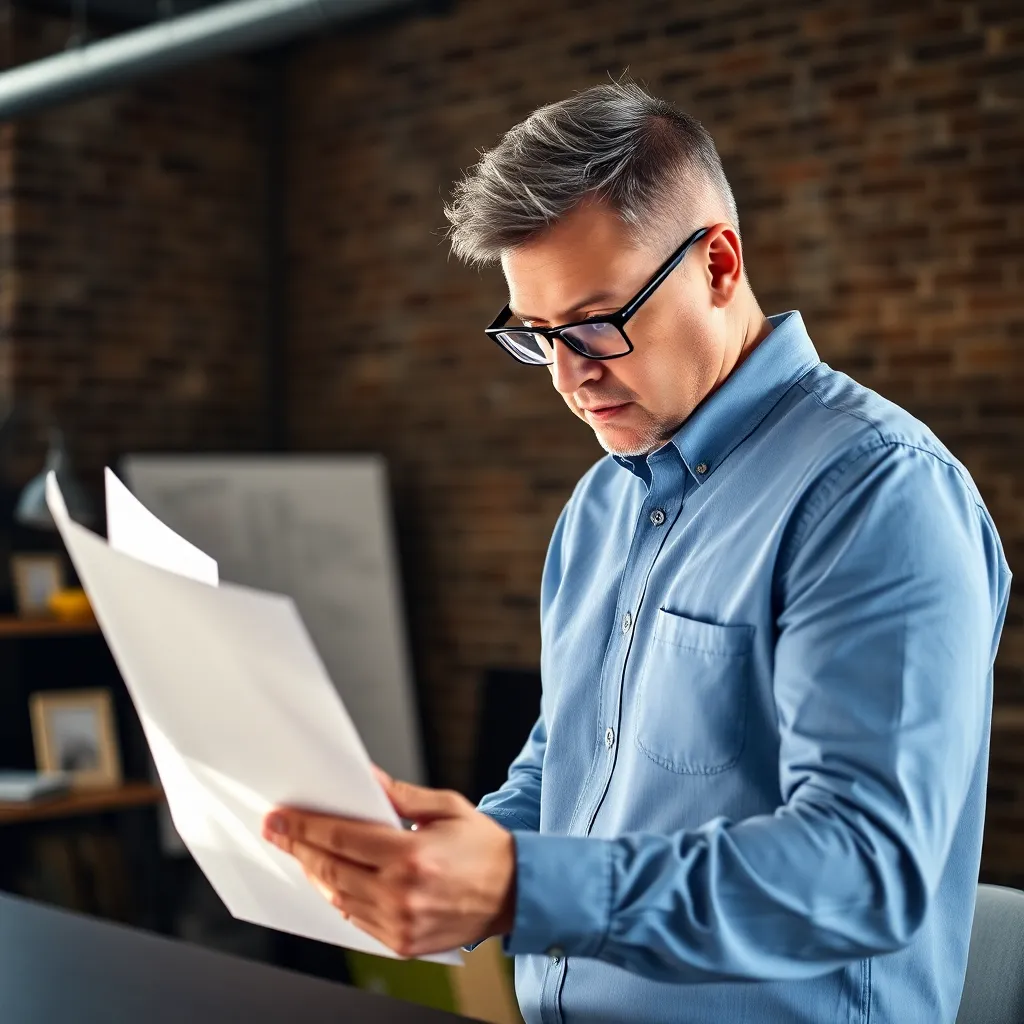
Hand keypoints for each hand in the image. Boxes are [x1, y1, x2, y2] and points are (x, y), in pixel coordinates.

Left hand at [262, 769, 515, 956]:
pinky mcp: (403, 944)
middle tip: (276, 832)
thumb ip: (401, 795)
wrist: (516, 892)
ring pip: (338, 899)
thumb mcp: (447, 807)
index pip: (342, 839)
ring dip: (315, 874)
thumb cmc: (484, 846)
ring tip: (302, 853)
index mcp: (412, 856)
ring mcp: (401, 924)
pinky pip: (357, 921)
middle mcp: (402, 894)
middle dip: (298, 848)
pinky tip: (333, 880)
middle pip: (331, 871)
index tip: (280, 818)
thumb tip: (368, 779)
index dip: (305, 827)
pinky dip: (339, 899)